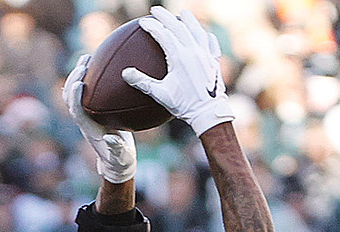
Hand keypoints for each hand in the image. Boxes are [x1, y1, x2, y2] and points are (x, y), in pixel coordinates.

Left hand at [61, 54, 137, 182]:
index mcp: (89, 129)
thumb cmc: (120, 159)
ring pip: (74, 93)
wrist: (117, 161)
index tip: (80, 82)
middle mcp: (84, 120)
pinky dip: (87, 77)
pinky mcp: (92, 111)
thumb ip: (117, 148)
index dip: (75, 97)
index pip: (76, 111)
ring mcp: (86, 115)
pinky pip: (85, 92)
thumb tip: (111, 139)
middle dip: (74, 79)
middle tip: (84, 62)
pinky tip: (96, 64)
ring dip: (77, 75)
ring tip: (86, 57)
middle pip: (70, 98)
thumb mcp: (121, 156)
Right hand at [124, 7, 234, 136]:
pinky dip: (205, 36)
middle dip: (165, 17)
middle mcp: (193, 51)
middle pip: (178, 27)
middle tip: (156, 10)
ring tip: (183, 13)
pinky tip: (204, 34)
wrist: (209, 113)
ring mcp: (205, 54)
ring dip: (188, 20)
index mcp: (179, 57)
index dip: (152, 26)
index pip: (163, 34)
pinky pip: (210, 43)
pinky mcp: (214, 61)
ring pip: (196, 31)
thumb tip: (125, 73)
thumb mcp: (160, 94)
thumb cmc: (183, 105)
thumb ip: (142, 82)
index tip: (143, 22)